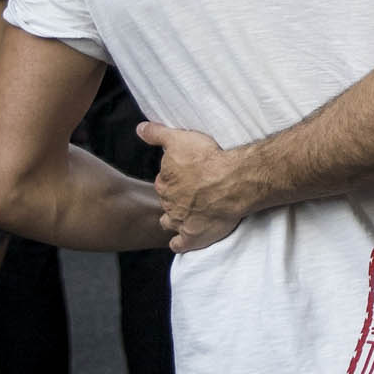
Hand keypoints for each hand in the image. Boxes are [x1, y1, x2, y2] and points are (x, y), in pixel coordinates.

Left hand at [138, 121, 246, 253]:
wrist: (233, 181)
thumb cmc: (208, 158)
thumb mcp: (180, 138)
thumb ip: (157, 134)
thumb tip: (139, 129)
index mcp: (165, 182)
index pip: (163, 182)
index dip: (173, 178)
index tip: (184, 175)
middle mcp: (170, 203)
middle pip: (168, 201)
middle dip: (175, 197)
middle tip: (191, 192)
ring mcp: (181, 222)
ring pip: (169, 222)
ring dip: (174, 219)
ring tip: (185, 214)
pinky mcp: (194, 237)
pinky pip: (180, 244)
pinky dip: (179, 242)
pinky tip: (181, 240)